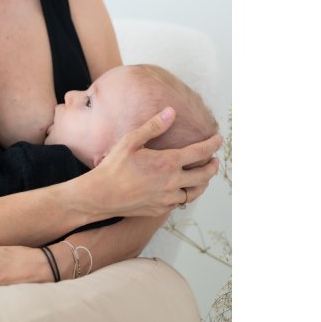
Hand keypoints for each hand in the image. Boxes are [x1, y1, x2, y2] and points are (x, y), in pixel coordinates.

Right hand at [86, 107, 221, 217]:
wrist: (102, 195)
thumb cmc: (114, 166)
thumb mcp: (131, 141)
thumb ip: (153, 126)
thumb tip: (171, 112)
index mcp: (167, 162)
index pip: (199, 152)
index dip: (211, 144)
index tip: (218, 139)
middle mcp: (172, 182)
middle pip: (204, 176)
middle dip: (212, 167)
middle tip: (214, 161)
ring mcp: (167, 198)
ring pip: (195, 192)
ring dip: (202, 183)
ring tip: (203, 177)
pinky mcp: (161, 209)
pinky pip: (180, 202)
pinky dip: (185, 194)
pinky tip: (181, 189)